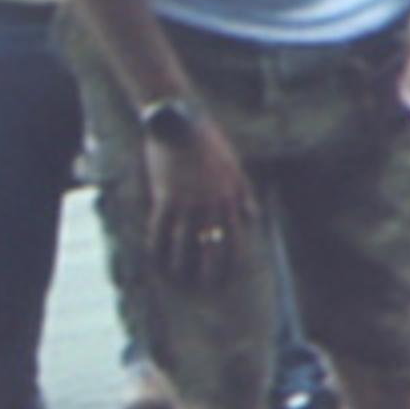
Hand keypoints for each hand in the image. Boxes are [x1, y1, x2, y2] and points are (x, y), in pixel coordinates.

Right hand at [145, 111, 255, 289]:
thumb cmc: (209, 142)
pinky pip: (160, 230)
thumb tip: (254, 216)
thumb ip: (244, 193)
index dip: (231, 260)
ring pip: (185, 244)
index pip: (235, 238)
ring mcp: (188, 202)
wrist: (180, 123)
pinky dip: (157, 246)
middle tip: (205, 285)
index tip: (229, 274)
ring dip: (181, 263)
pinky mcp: (165, 197)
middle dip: (209, 270)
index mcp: (231, 197)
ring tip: (177, 276)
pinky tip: (155, 257)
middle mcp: (212, 205)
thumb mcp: (234, 166)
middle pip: (212, 247)